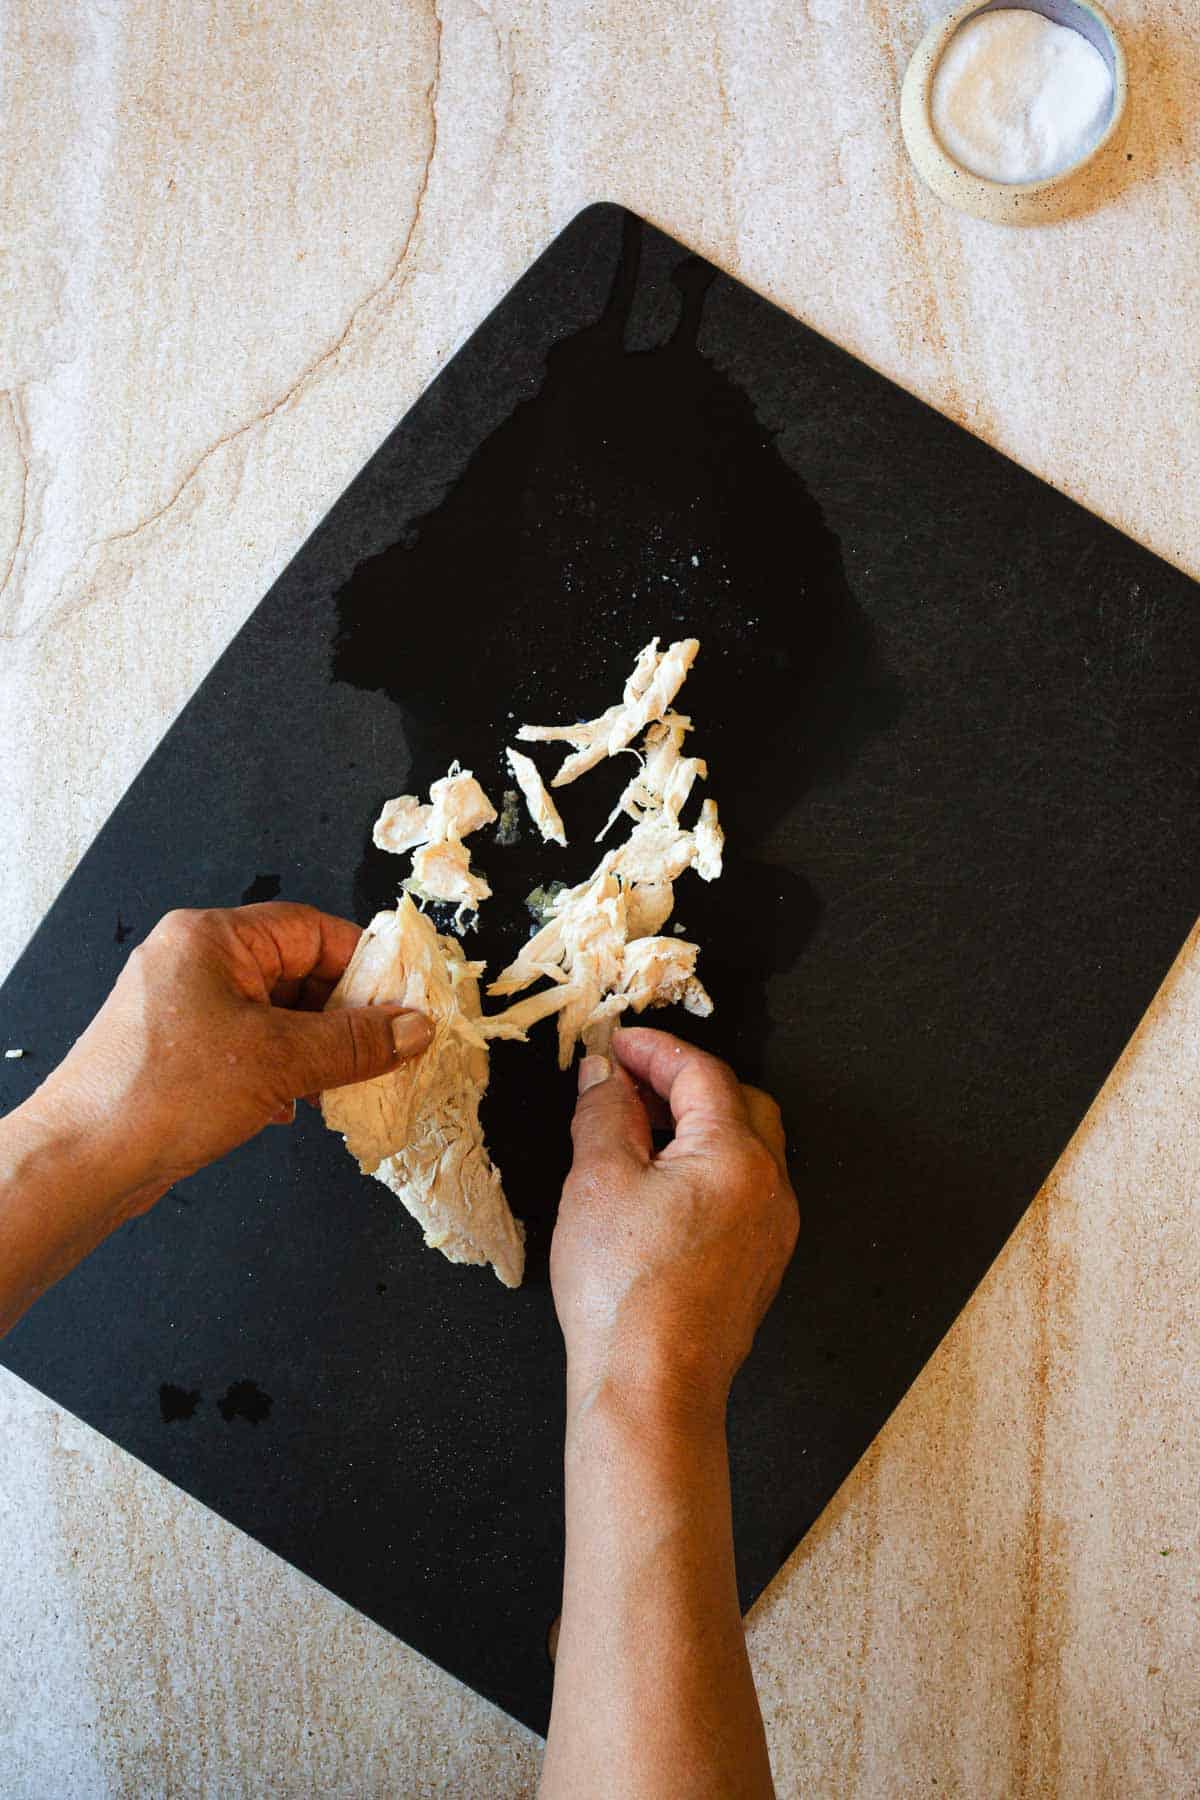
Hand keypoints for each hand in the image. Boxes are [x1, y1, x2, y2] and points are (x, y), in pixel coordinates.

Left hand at [22, 902, 430, 1216]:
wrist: (81, 1163)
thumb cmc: (167, 1094)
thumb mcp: (279, 1061)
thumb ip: (355, 1042)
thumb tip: (414, 1028)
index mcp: (211, 938)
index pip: (310, 930)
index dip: (365, 964)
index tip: (405, 1001)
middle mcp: (193, 962)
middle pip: (295, 972)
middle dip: (343, 1015)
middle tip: (386, 1049)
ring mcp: (181, 1008)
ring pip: (275, 1015)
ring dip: (315, 1049)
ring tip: (346, 1083)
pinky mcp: (175, 1052)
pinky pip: (248, 1047)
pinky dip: (281, 1071)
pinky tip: (295, 1107)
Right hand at [551, 1027, 797, 1422]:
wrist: (651, 1389)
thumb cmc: (624, 1294)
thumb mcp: (596, 1181)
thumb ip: (603, 1113)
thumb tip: (605, 1076)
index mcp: (736, 1155)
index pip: (701, 1073)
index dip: (654, 1049)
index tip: (617, 1043)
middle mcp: (770, 1188)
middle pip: (739, 1103)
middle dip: (685, 1082)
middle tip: (629, 1082)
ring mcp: (772, 1230)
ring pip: (746, 1149)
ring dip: (697, 1127)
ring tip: (637, 1132)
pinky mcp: (760, 1265)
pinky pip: (743, 1193)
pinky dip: (706, 1170)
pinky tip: (658, 1187)